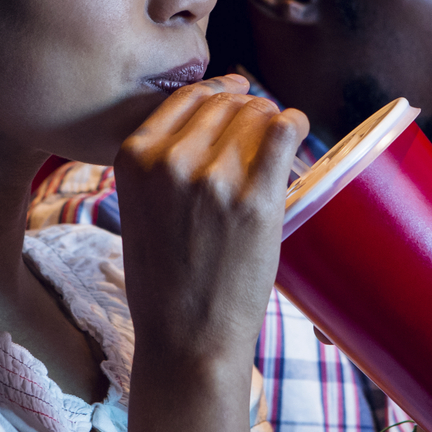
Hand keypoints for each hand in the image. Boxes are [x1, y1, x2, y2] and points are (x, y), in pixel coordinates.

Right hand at [114, 74, 308, 365]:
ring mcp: (215, 179)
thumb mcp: (138, 208)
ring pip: (256, 115)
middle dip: (246, 111)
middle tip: (260, 128)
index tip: (236, 93)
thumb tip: (210, 117)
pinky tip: (296, 130)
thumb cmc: (165, 280)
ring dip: (271, 121)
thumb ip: (160, 163)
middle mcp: (171, 161)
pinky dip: (294, 125)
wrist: (186, 339)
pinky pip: (284, 134)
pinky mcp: (256, 200)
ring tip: (278, 138)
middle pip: (224, 104)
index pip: (185, 98)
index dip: (217, 92)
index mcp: (135, 158)